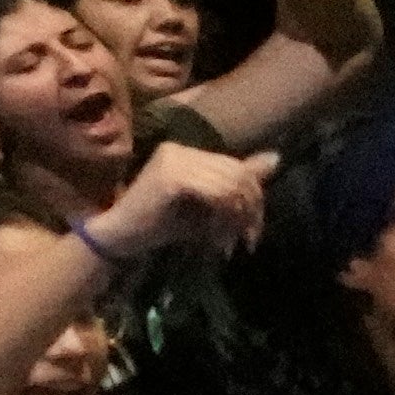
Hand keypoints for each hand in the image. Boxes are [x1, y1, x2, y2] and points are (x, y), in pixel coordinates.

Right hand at [92, 138, 276, 258]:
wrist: (118, 239)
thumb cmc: (156, 226)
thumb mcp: (205, 205)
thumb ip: (236, 183)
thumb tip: (276, 158)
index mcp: (184, 151)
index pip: (236, 167)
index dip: (254, 200)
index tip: (252, 234)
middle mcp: (179, 149)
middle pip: (238, 175)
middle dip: (250, 212)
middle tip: (247, 242)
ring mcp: (173, 161)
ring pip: (230, 186)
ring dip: (237, 220)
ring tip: (230, 245)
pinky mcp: (171, 178)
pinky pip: (217, 195)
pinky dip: (224, 220)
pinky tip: (217, 240)